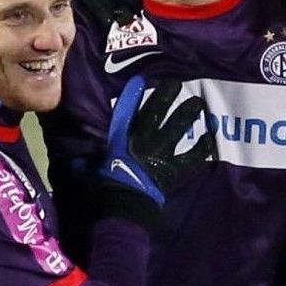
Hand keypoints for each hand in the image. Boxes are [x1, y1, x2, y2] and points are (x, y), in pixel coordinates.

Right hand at [97, 76, 212, 212]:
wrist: (126, 206)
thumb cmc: (107, 188)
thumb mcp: (93, 171)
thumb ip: (88, 163)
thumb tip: (76, 162)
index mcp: (125, 140)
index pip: (130, 112)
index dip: (135, 95)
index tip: (141, 80)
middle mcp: (145, 141)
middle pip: (159, 113)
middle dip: (168, 96)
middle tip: (178, 83)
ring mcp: (162, 153)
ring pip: (178, 127)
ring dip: (188, 114)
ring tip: (198, 103)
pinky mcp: (175, 169)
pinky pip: (192, 155)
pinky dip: (201, 147)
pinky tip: (209, 138)